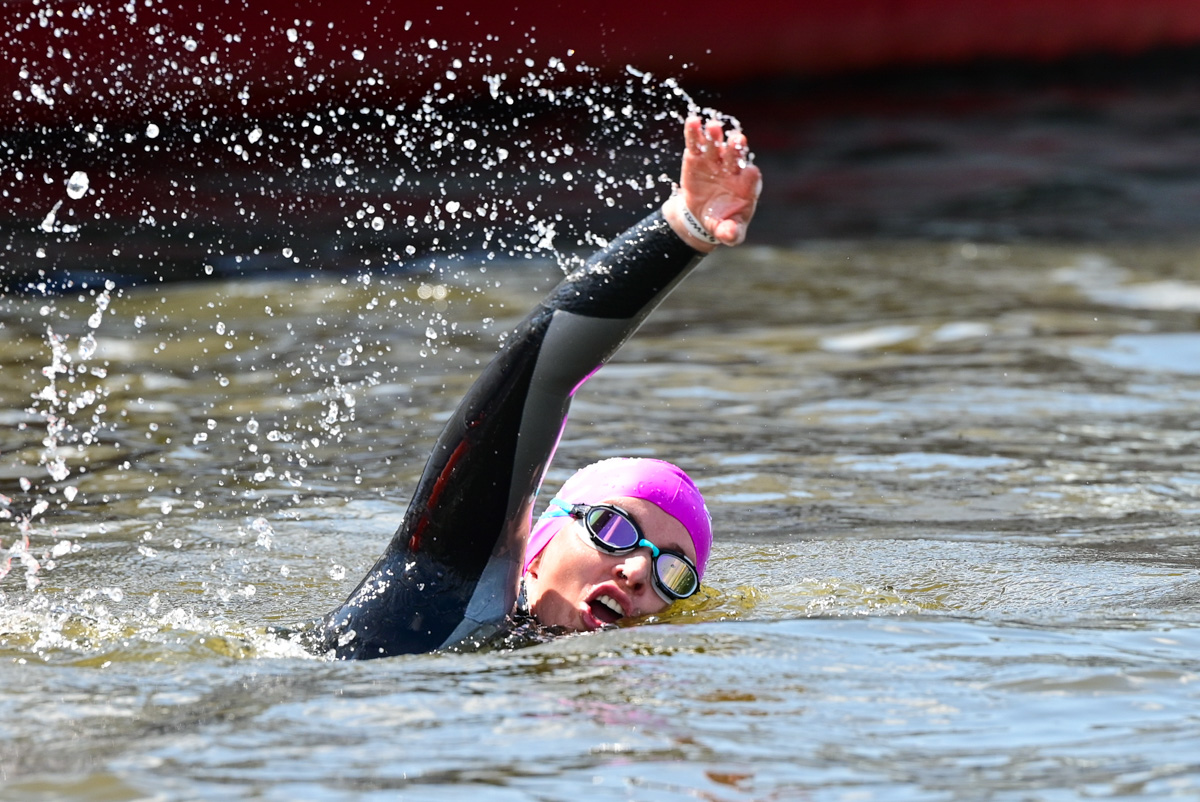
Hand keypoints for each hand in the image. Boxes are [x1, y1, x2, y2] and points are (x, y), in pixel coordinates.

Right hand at [663, 116, 761, 251]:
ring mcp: (715, 161)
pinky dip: (694, 133)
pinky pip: (696, 143)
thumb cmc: (721, 221)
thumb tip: (729, 235)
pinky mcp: (697, 158)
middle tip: (736, 139)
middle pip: (735, 156)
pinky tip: (693, 121)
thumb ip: (731, 233)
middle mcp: (732, 169)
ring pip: (716, 146)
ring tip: (712, 127)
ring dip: (715, 136)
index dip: (750, 176)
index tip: (749, 174)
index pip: (751, 177)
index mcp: (746, 186)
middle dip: (735, 149)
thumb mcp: (728, 232)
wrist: (700, 215)